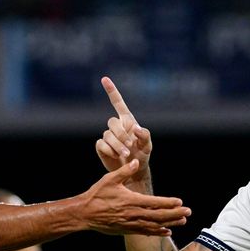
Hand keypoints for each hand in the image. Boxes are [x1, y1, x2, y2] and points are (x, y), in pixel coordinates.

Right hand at [81, 159, 189, 235]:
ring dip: (170, 223)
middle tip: (188, 212)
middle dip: (175, 214)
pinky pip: (146, 232)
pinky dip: (157, 232)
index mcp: (131, 200)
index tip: (180, 202)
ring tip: (182, 221)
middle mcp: (133, 214)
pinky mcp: (127, 230)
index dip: (169, 203)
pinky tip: (167, 231)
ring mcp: (131, 223)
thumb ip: (125, 171)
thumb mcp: (110, 179)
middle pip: (159, 215)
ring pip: (155, 225)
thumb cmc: (96, 195)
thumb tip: (136, 161)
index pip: (154, 202)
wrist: (84, 214)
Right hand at [95, 76, 152, 190]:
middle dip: (121, 135)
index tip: (104, 79)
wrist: (134, 170)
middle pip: (112, 123)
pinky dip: (110, 151)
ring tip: (126, 155)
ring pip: (107, 135)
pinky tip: (116, 156)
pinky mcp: (102, 147)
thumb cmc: (142, 156)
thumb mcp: (148, 146)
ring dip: (117, 146)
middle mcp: (116, 127)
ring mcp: (108, 136)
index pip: (118, 103)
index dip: (112, 91)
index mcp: (127, 121)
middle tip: (129, 148)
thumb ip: (145, 135)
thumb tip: (134, 128)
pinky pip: (101, 144)